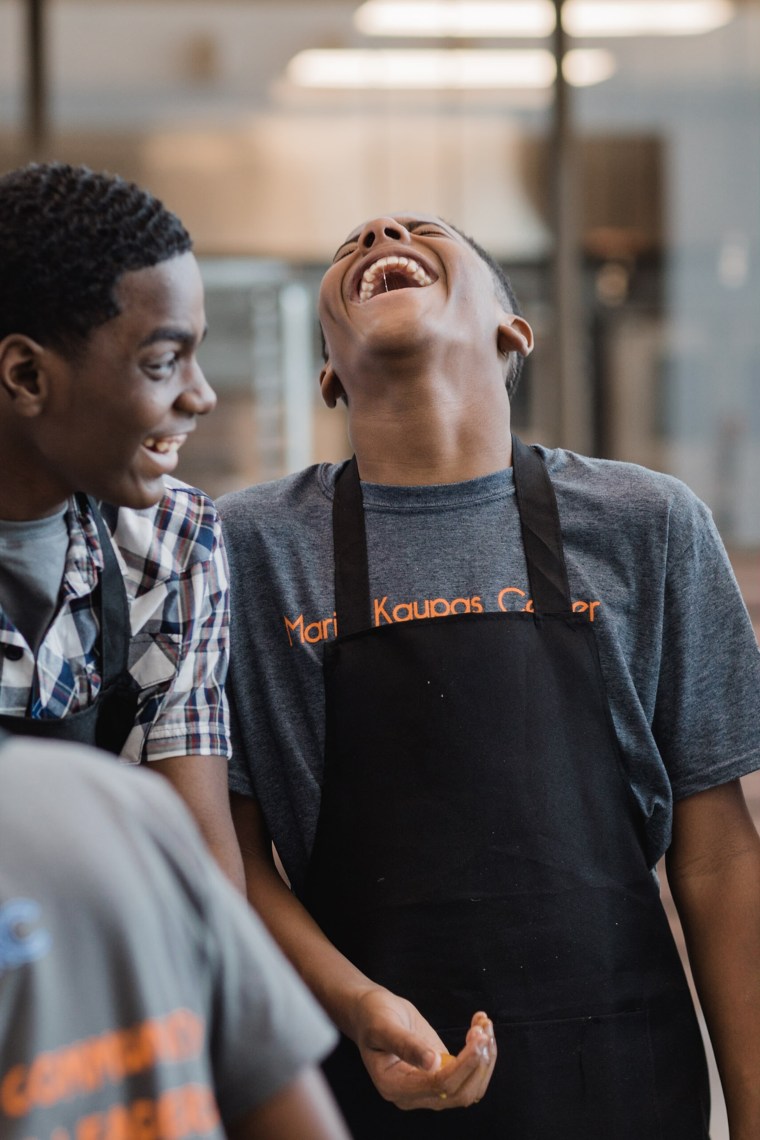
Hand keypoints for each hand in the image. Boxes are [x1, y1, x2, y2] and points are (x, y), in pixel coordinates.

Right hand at [353, 989, 495, 1110]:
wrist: (371, 1012)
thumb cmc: (373, 1016)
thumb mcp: (384, 1026)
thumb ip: (405, 1045)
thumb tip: (432, 1062)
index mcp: (394, 1086)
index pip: (439, 1086)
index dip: (463, 1065)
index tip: (478, 1039)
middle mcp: (414, 1095)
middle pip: (460, 1093)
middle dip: (478, 1063)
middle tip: (484, 1030)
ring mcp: (429, 1087)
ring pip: (469, 1087)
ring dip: (484, 1059)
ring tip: (485, 1025)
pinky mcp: (440, 1074)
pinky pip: (467, 1074)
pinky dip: (479, 1053)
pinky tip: (479, 1025)